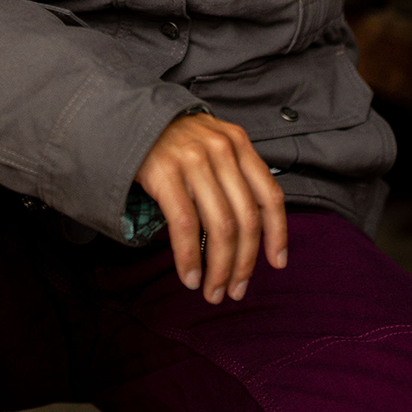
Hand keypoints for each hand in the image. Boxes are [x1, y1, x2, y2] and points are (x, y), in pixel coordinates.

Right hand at [135, 112, 287, 303]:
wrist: (133, 120)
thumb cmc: (179, 142)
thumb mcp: (216, 146)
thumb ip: (236, 177)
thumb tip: (252, 235)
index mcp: (240, 144)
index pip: (270, 195)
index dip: (278, 234)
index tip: (278, 264)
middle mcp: (222, 150)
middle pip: (246, 219)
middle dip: (244, 263)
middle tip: (237, 291)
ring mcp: (194, 160)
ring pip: (220, 227)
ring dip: (219, 268)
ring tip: (213, 291)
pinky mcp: (165, 173)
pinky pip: (185, 225)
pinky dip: (189, 258)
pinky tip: (190, 277)